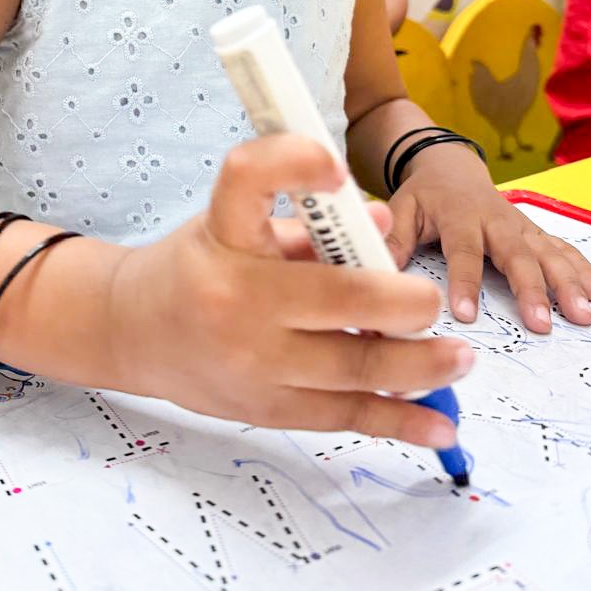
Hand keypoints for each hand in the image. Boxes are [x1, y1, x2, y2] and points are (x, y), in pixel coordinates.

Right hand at [110, 134, 474, 449]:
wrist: (132, 331)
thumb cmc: (197, 265)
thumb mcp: (236, 227)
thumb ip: (309, 226)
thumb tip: (385, 222)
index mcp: (223, 234)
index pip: (248, 181)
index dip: (293, 165)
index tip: (336, 169)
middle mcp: (234, 297)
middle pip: (336, 298)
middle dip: (402, 302)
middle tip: (431, 302)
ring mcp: (251, 361)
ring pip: (353, 368)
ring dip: (419, 365)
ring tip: (459, 358)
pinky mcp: (265, 406)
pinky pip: (344, 416)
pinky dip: (399, 421)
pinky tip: (440, 425)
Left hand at [385, 144, 590, 332]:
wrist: (450, 166)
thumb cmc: (422, 195)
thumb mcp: (399, 210)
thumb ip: (390, 241)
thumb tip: (374, 275)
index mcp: (458, 215)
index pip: (462, 251)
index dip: (464, 282)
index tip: (466, 315)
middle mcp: (495, 220)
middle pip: (516, 254)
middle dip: (531, 288)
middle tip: (541, 324)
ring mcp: (519, 225)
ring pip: (547, 252)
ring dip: (567, 283)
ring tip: (582, 314)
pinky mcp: (533, 231)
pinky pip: (562, 249)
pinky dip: (582, 269)